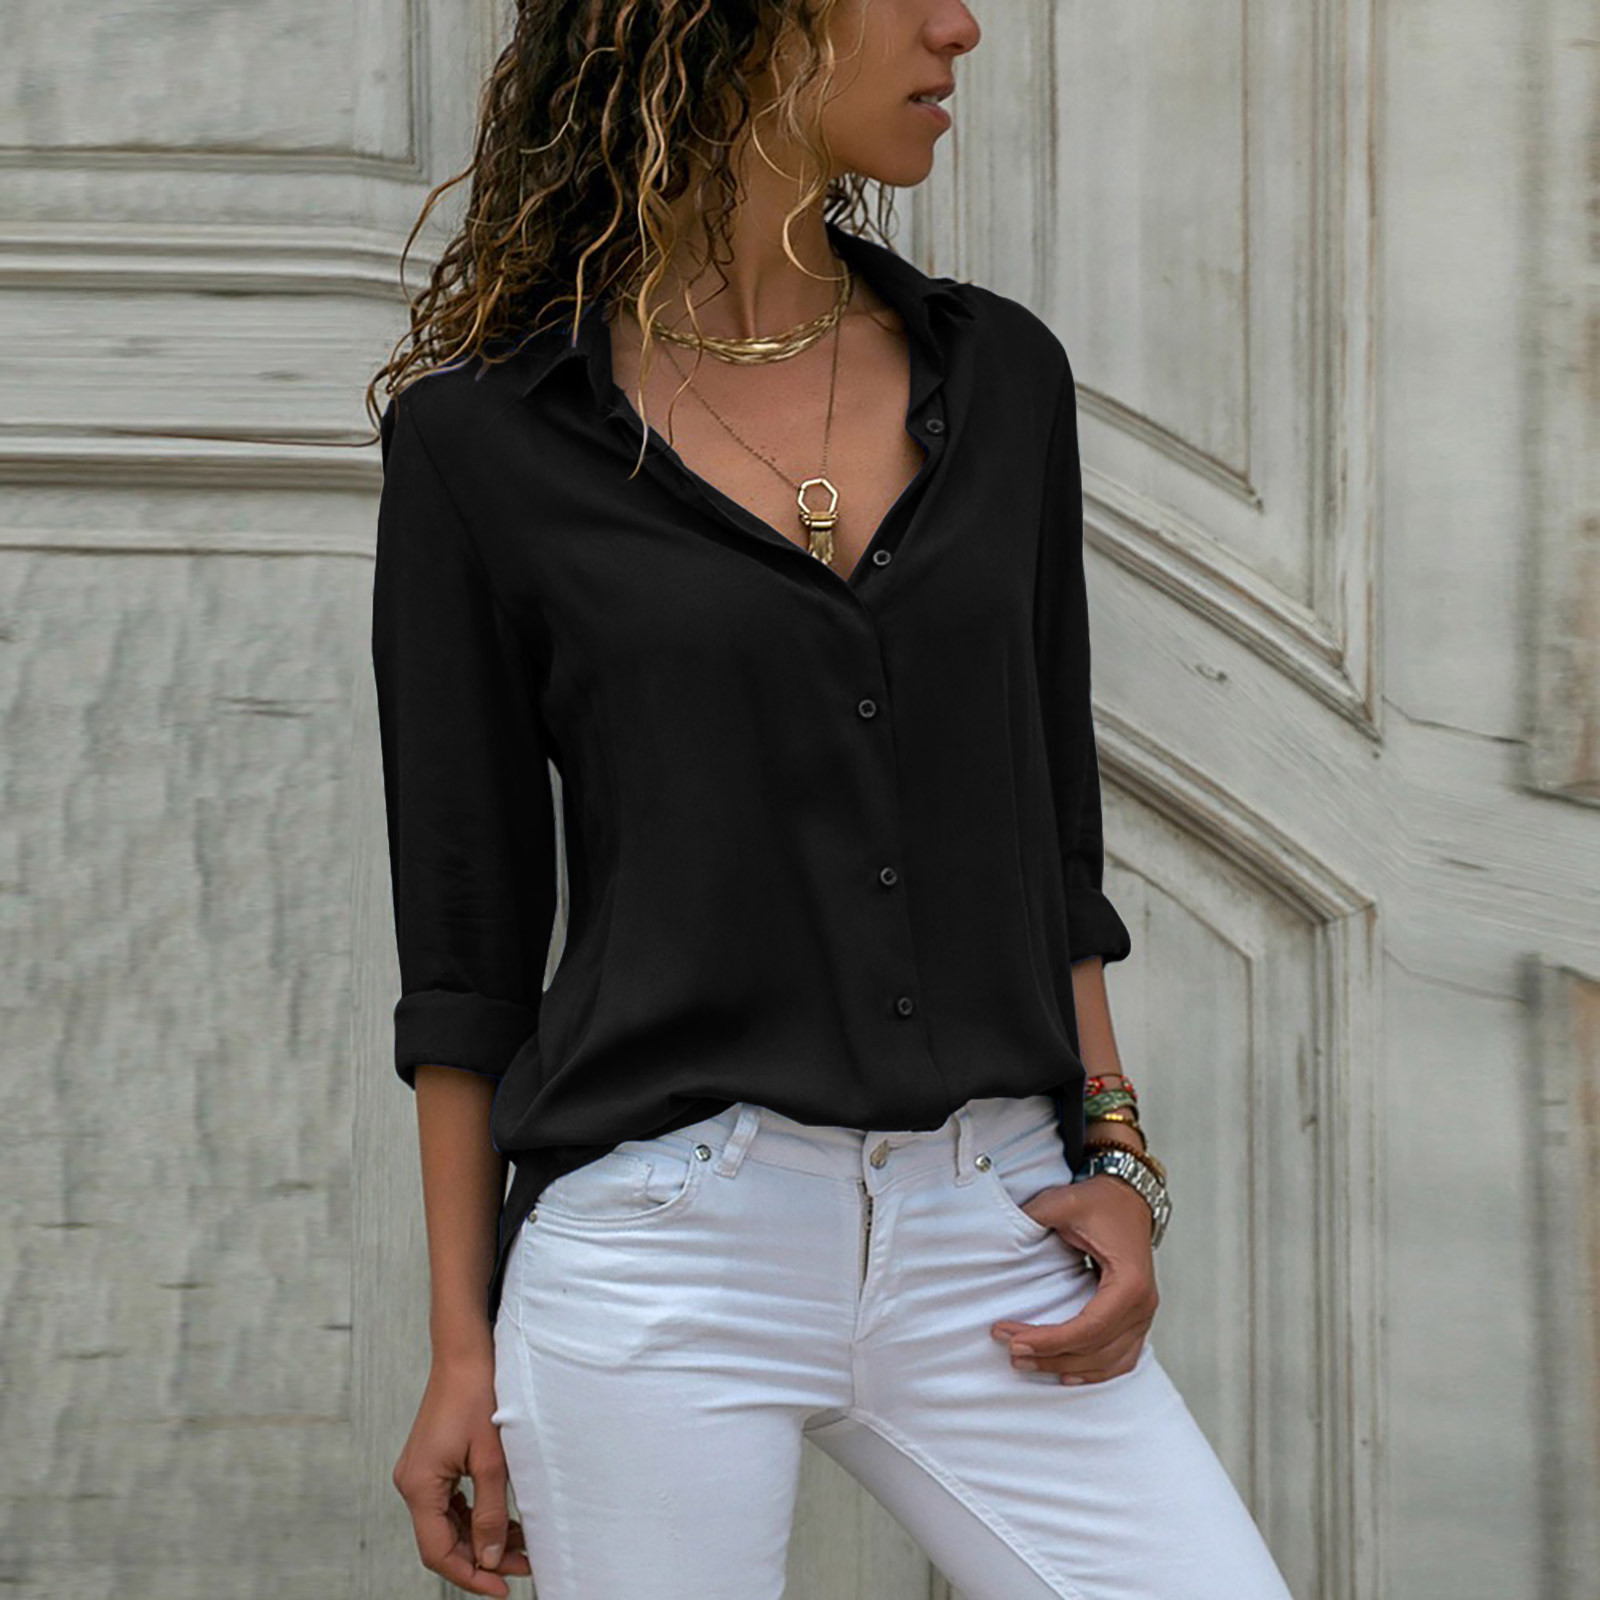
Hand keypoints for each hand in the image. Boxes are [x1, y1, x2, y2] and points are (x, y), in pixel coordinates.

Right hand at [392, 1352, 531, 1595]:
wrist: (465, 1353)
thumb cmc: (479, 1396)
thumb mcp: (492, 1459)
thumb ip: (491, 1513)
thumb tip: (491, 1559)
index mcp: (418, 1485)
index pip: (438, 1551)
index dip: (470, 1576)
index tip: (503, 1589)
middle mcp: (411, 1483)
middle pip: (442, 1541)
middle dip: (481, 1558)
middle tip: (522, 1568)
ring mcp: (419, 1473)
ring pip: (448, 1524)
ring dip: (481, 1538)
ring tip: (522, 1546)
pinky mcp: (430, 1464)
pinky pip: (449, 1504)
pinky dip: (475, 1516)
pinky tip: (505, 1522)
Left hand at [988, 1172, 1157, 1383]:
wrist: (1128, 1197)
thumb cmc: (1098, 1201)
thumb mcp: (1062, 1203)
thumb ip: (1032, 1216)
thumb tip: (999, 1234)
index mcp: (1129, 1282)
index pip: (1088, 1328)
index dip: (1049, 1341)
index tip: (1013, 1339)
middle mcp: (1143, 1305)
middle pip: (1095, 1349)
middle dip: (1050, 1356)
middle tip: (1010, 1351)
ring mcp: (1145, 1315)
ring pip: (1107, 1361)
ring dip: (1066, 1367)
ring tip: (1027, 1363)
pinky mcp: (1138, 1318)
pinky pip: (1122, 1358)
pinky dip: (1095, 1372)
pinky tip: (1066, 1375)